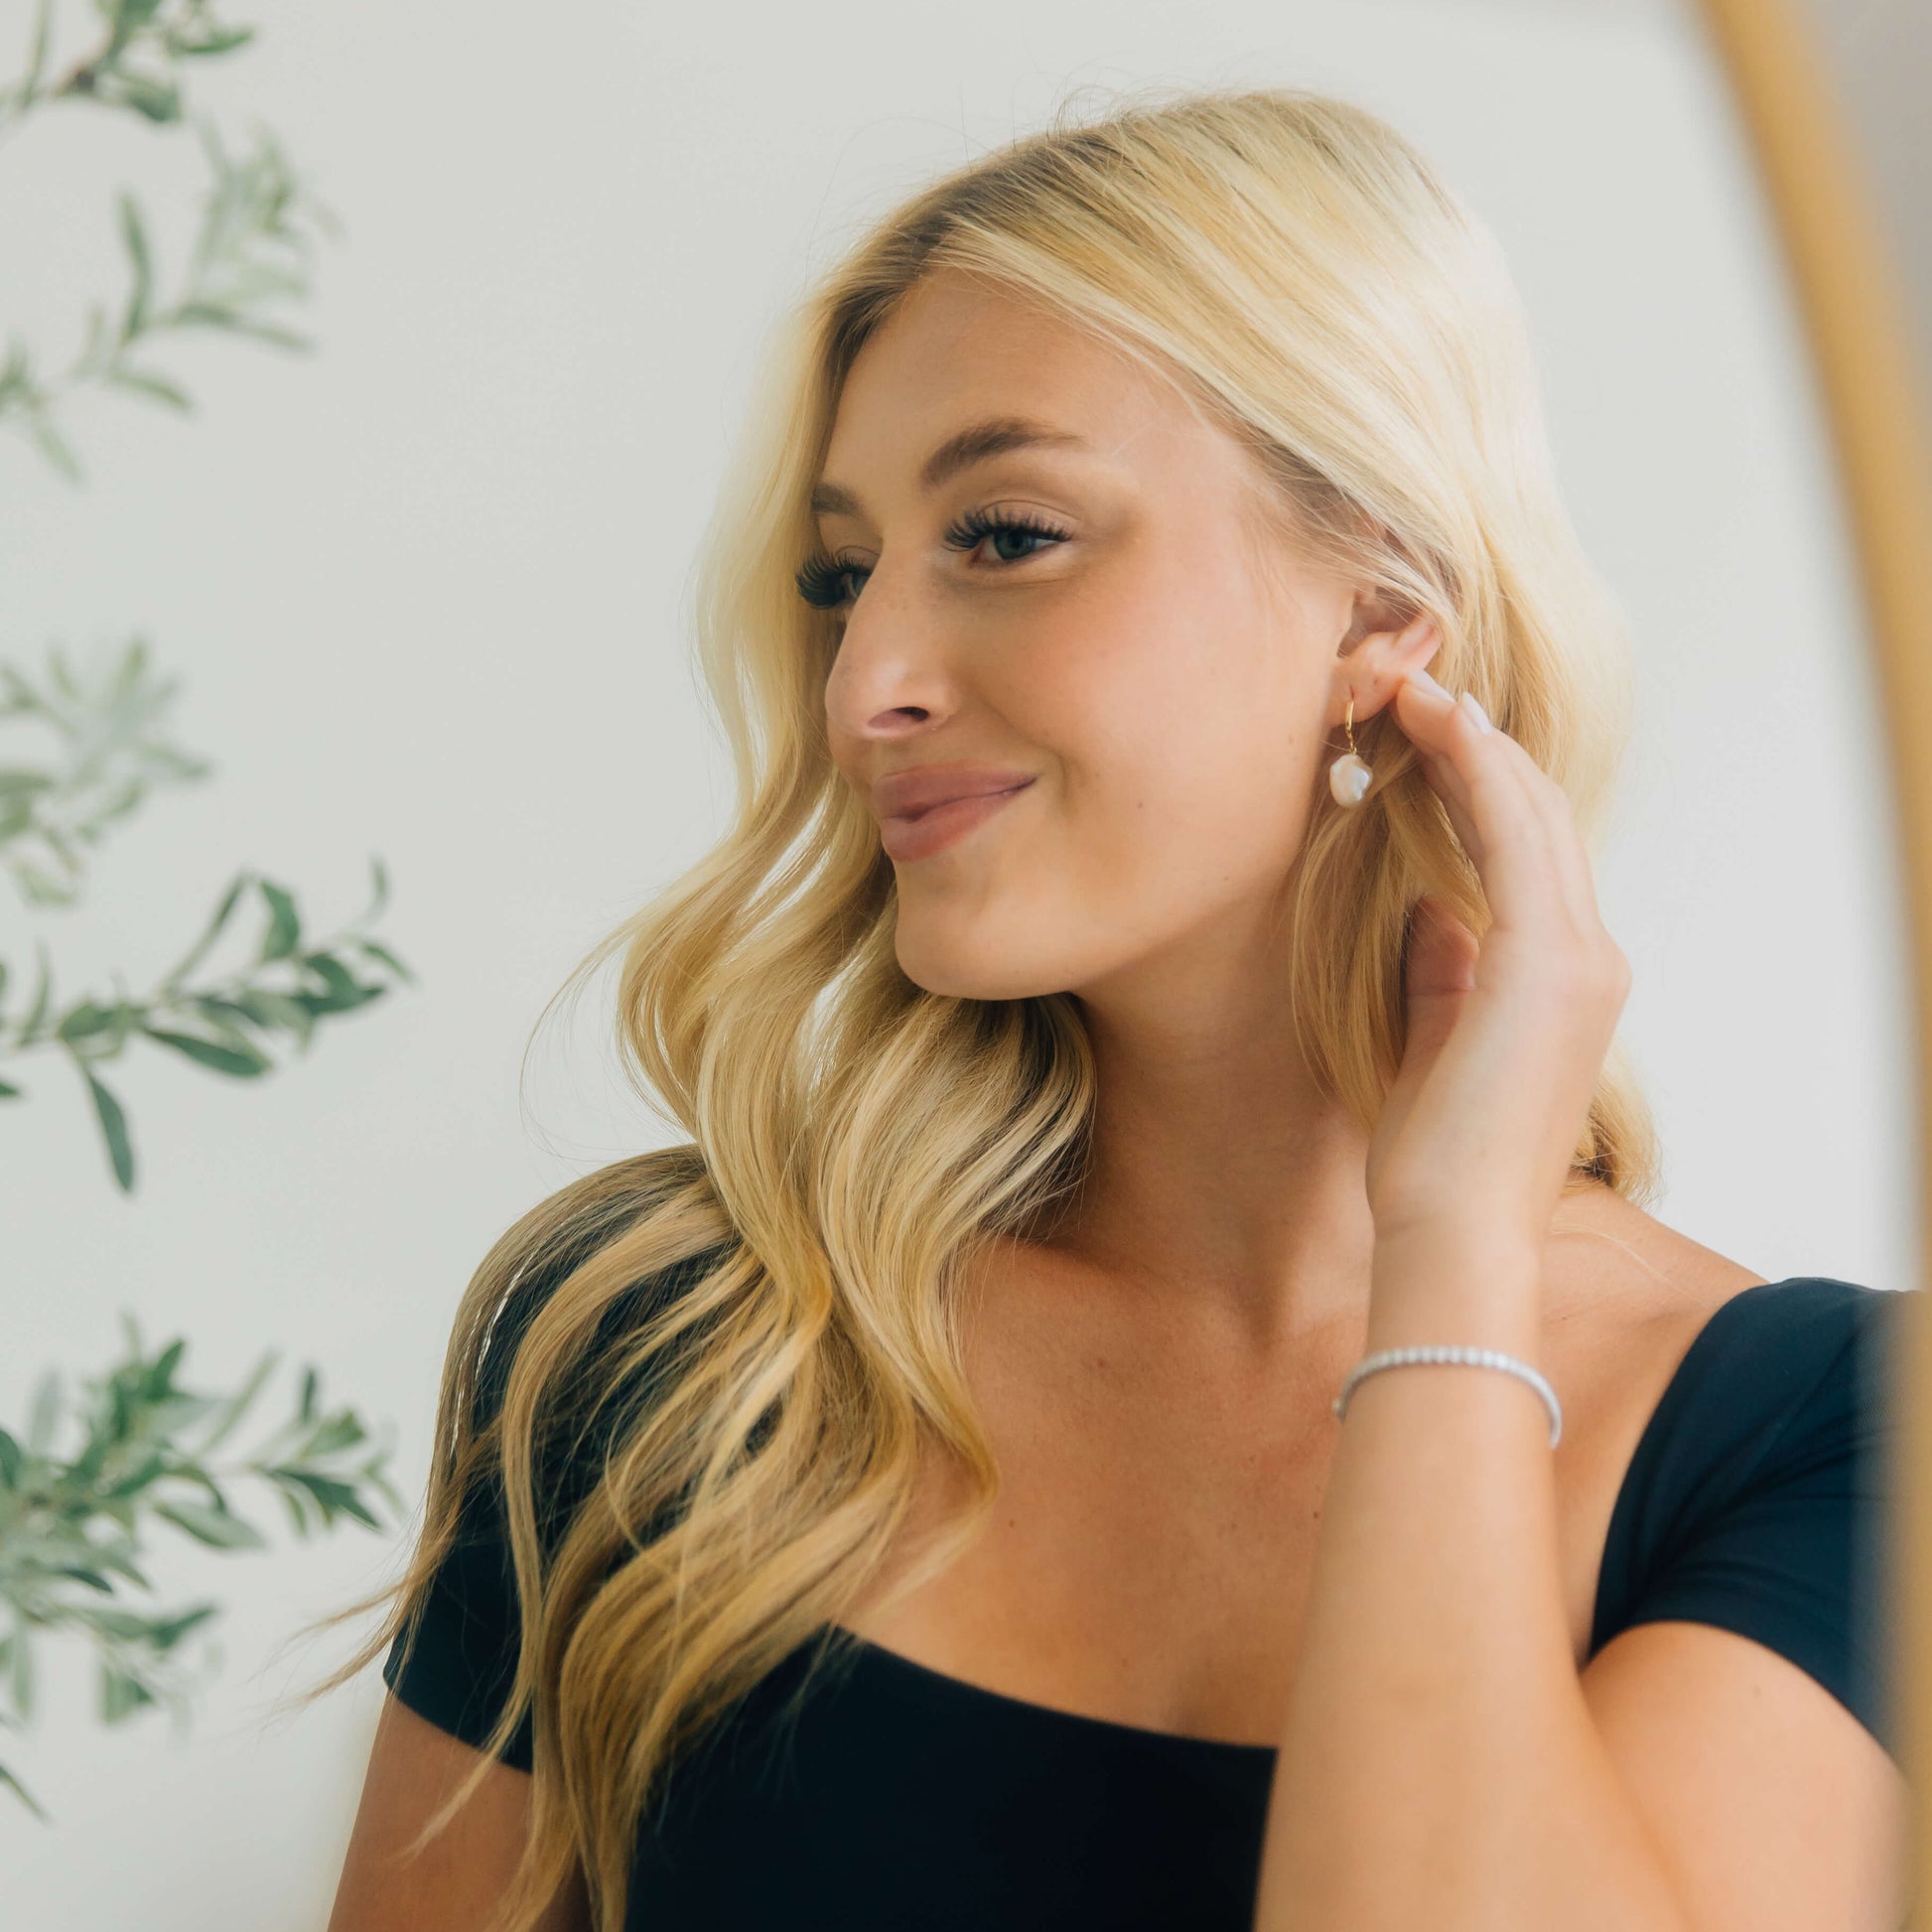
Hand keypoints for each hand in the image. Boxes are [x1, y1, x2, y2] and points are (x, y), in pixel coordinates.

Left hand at [1361, 661, 1631, 1256]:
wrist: (1454, 1232)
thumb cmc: (1436, 1161)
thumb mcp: (1435, 1045)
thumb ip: (1444, 973)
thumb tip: (1432, 908)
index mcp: (1566, 982)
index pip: (1531, 859)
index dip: (1483, 788)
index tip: (1426, 737)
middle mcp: (1589, 959)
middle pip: (1541, 822)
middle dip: (1479, 751)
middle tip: (1415, 692)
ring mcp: (1577, 959)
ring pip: (1532, 815)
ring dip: (1474, 745)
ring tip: (1417, 689)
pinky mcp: (1545, 962)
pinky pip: (1513, 837)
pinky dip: (1477, 773)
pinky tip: (1440, 726)